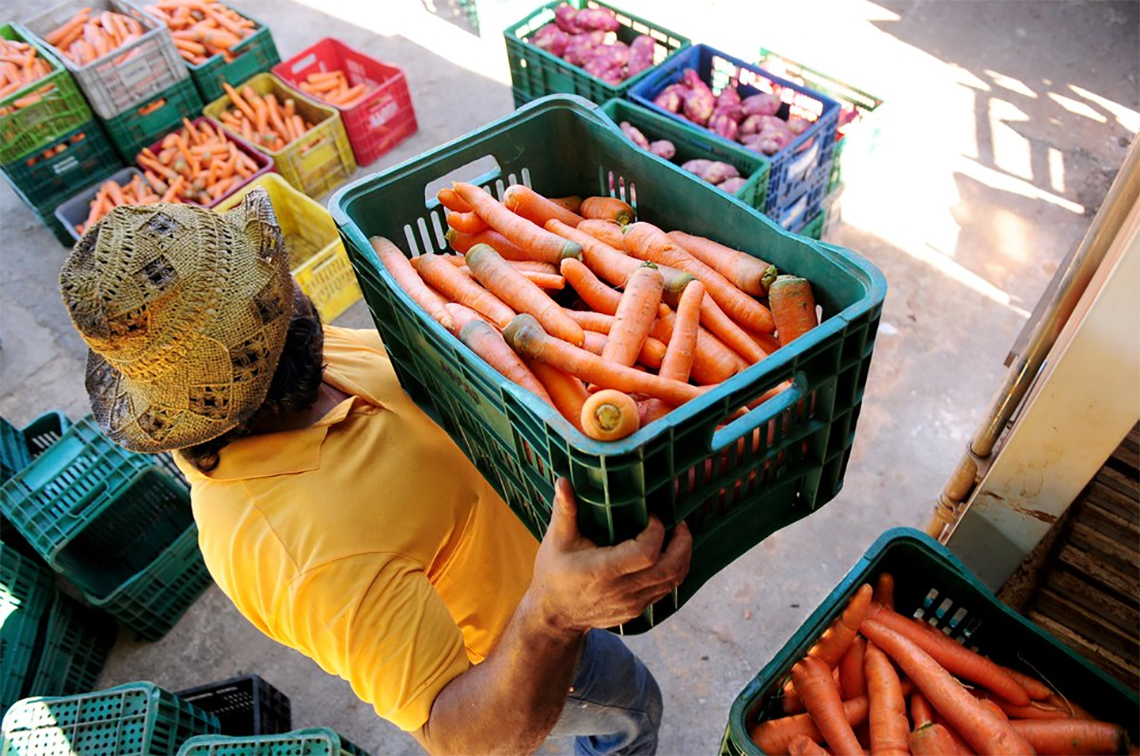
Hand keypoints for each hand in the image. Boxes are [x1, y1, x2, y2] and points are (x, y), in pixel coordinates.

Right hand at [528, 478, 691, 631]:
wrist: (554, 616)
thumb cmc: (554, 574)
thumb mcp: (555, 540)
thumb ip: (564, 510)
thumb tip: (563, 480)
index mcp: (604, 571)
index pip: (646, 553)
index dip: (656, 530)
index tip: (651, 515)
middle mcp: (623, 590)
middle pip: (670, 569)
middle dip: (682, 543)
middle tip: (680, 524)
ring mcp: (632, 604)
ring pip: (673, 581)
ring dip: (682, 557)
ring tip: (679, 536)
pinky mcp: (637, 610)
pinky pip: (665, 590)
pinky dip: (673, 571)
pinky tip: (668, 555)